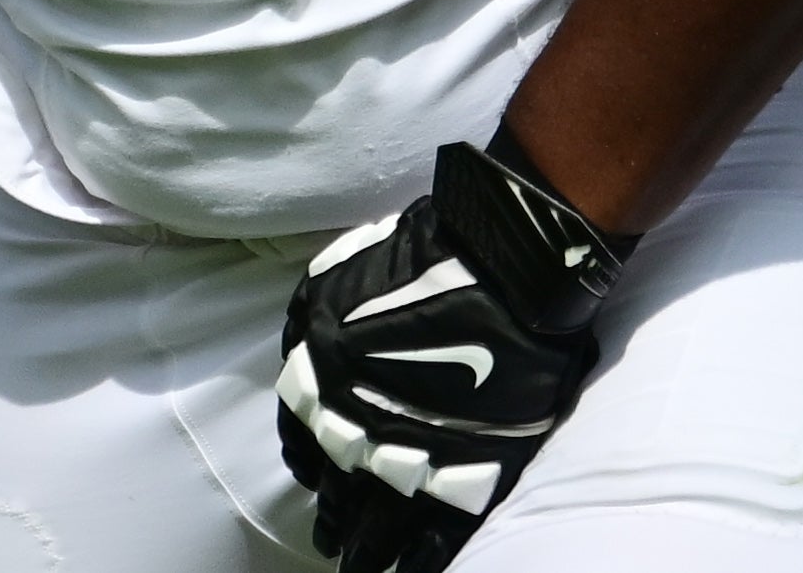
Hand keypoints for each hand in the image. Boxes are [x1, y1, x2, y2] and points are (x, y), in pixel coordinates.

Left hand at [273, 134, 624, 572]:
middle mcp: (353, 434)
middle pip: (336, 500)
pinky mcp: (468, 477)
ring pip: (378, 532)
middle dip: (335, 524)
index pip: (302, 447)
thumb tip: (308, 364)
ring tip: (365, 567)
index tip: (317, 479)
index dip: (310, 467)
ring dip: (368, 554)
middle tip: (334, 542)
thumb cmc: (418, 261)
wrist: (500, 272)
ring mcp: (412, 463)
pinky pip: (435, 539)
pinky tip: (414, 569)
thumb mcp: (333, 282)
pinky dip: (423, 560)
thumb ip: (314, 330)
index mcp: (318, 387)